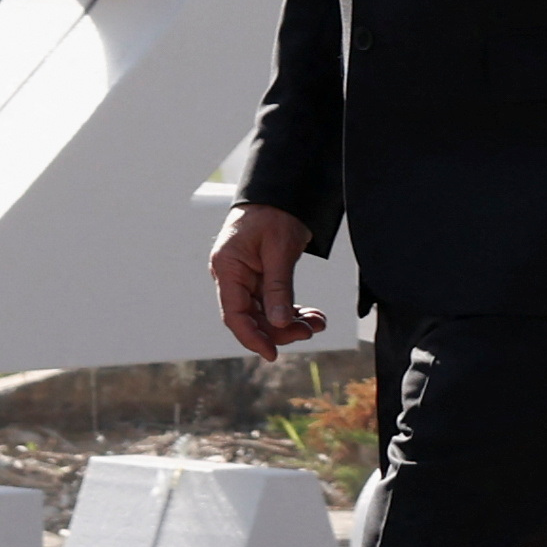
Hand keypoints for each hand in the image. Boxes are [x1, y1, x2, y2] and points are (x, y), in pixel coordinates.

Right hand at [208, 202, 332, 359]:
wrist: (280, 192)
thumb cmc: (274, 214)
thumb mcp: (279, 250)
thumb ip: (278, 288)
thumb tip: (280, 325)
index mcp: (227, 268)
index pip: (234, 315)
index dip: (252, 338)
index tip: (272, 354)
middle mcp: (232, 277)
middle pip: (252, 318)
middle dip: (281, 329)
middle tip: (311, 330)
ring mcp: (245, 278)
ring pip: (265, 313)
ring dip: (291, 322)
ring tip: (319, 321)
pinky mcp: (259, 278)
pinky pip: (273, 303)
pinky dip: (292, 311)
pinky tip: (312, 314)